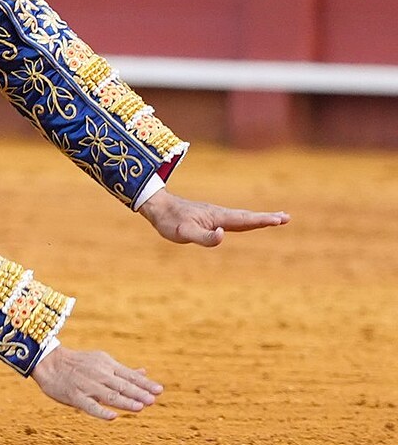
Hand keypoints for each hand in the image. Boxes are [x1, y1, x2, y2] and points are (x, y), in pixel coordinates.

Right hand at [33, 346, 161, 419]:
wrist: (47, 362)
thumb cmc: (77, 363)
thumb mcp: (101, 361)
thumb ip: (122, 370)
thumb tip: (144, 372)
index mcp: (106, 365)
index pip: (129, 375)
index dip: (144, 383)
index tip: (159, 390)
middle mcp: (98, 374)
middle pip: (121, 385)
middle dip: (138, 393)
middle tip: (153, 400)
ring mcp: (87, 386)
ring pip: (109, 396)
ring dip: (125, 401)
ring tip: (140, 407)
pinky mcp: (75, 396)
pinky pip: (89, 406)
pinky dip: (101, 411)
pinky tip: (113, 417)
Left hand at [140, 188, 288, 246]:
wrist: (158, 207)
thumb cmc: (170, 222)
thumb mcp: (184, 233)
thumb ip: (203, 237)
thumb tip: (222, 235)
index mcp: (217, 217)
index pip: (244, 220)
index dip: (262, 220)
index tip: (280, 219)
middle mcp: (219, 214)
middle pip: (247, 217)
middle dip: (267, 218)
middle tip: (286, 218)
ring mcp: (215, 214)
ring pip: (241, 216)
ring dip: (258, 218)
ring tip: (275, 218)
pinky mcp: (209, 216)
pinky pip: (233, 218)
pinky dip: (245, 219)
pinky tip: (246, 222)